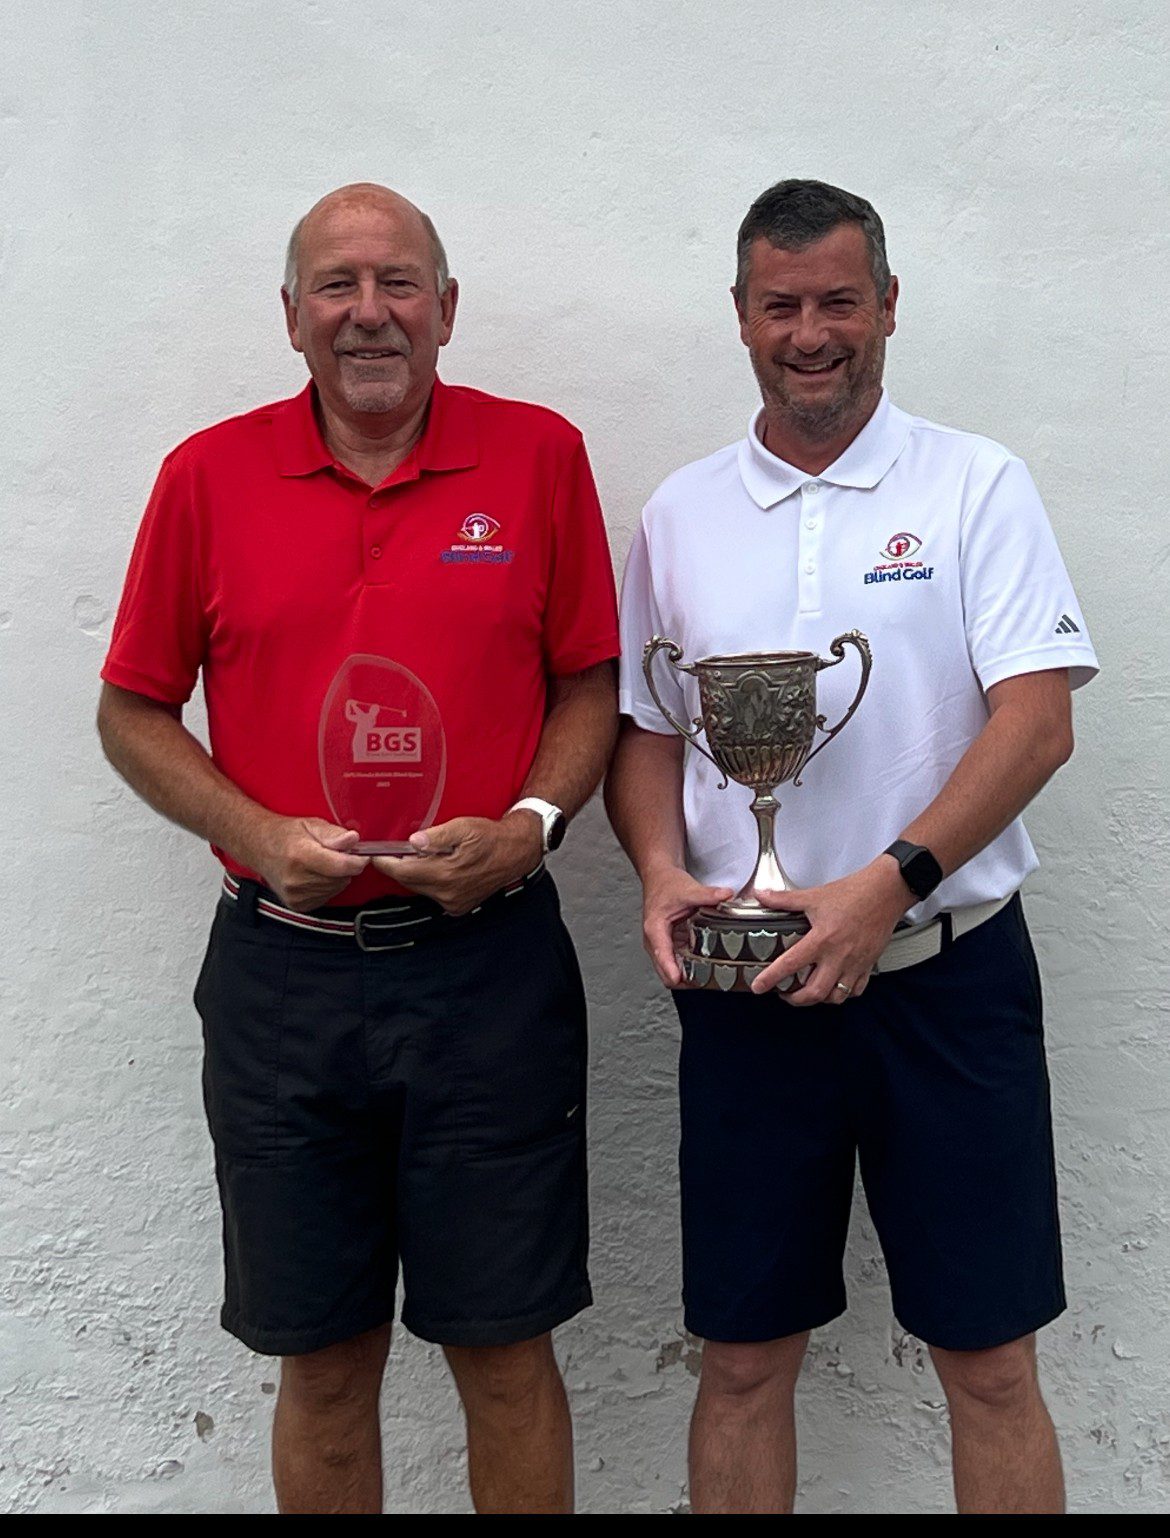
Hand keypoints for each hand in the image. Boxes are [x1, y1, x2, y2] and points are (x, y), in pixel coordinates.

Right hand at [248, 816, 368, 911]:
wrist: (259, 848)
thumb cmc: (285, 834)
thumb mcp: (311, 824)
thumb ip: (334, 834)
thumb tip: (353, 840)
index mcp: (301, 855)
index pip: (341, 866)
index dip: (357, 861)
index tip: (361, 855)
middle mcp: (296, 878)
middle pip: (341, 879)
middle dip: (345, 866)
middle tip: (334, 854)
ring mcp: (295, 894)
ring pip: (336, 889)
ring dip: (336, 877)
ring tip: (321, 863)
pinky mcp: (297, 904)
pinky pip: (327, 897)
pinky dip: (327, 886)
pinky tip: (315, 875)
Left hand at [372, 812, 542, 915]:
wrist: (516, 852)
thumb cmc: (491, 837)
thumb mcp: (463, 827)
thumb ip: (436, 836)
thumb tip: (414, 842)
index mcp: (446, 874)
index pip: (404, 872)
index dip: (386, 863)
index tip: (374, 854)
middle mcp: (448, 893)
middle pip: (410, 881)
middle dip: (399, 866)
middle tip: (393, 850)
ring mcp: (454, 902)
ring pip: (421, 888)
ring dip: (415, 874)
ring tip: (418, 856)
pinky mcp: (459, 906)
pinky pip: (434, 894)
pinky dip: (429, 881)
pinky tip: (435, 867)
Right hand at [642, 865, 733, 987]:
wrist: (660, 878)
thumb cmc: (665, 884)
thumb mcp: (688, 889)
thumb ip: (708, 894)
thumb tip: (726, 896)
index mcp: (655, 930)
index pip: (661, 956)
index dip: (671, 970)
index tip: (682, 980)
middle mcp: (656, 941)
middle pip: (665, 972)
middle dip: (684, 979)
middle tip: (707, 980)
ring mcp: (663, 945)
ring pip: (672, 971)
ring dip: (688, 976)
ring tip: (710, 976)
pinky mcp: (671, 945)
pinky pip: (679, 963)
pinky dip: (690, 967)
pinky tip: (706, 965)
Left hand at [749, 857, 910, 1004]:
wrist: (885, 892)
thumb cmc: (854, 893)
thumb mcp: (814, 895)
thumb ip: (784, 900)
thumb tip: (762, 896)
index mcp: (822, 940)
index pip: (791, 965)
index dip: (771, 978)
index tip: (759, 987)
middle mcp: (838, 956)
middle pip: (814, 992)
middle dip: (796, 999)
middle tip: (784, 994)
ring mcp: (855, 964)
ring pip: (836, 997)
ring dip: (819, 999)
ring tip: (807, 993)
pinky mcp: (868, 965)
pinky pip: (855, 990)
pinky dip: (843, 994)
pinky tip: (834, 987)